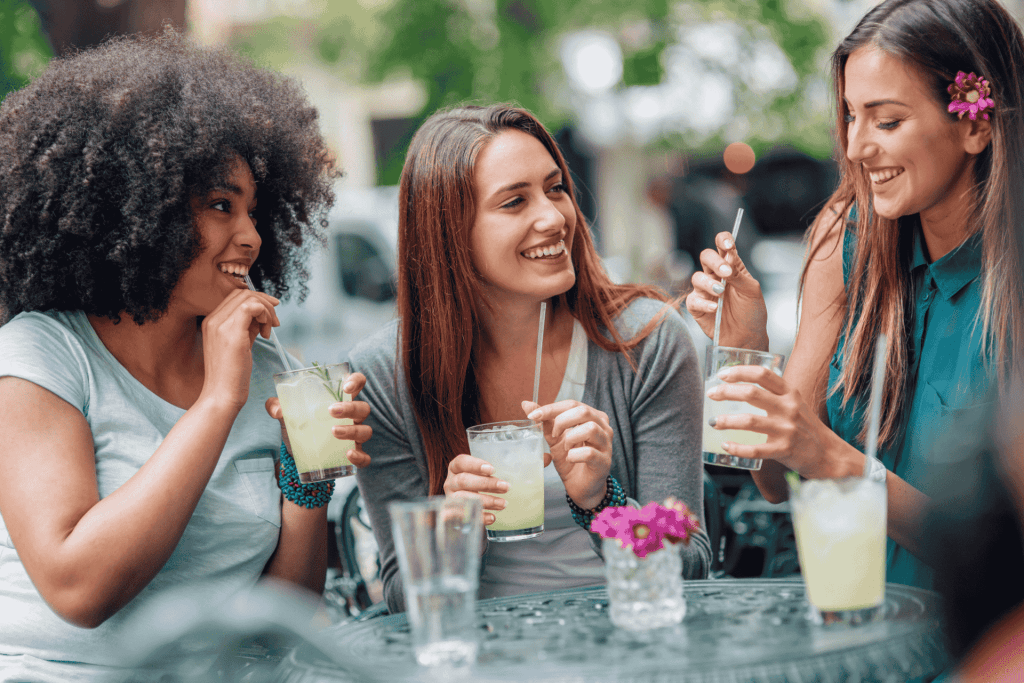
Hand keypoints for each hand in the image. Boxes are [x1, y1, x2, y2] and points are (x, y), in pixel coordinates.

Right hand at [200, 289, 280, 410]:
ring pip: (249, 298)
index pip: (235, 297)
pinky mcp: (232, 333)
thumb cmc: (231, 375)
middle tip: (274, 323)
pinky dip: (265, 314)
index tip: (270, 316)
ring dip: (267, 310)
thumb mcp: (239, 344)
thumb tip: (261, 315)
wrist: (221, 396)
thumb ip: (246, 327)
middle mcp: (212, 320)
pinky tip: (266, 333)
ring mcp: (220, 325)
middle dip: (265, 303)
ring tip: (269, 331)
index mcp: (211, 322)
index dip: (257, 301)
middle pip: (243, 293)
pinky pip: (252, 307)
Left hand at [265, 372, 372, 468]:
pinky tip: (348, 455)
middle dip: (350, 408)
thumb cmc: (299, 425)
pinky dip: (360, 457)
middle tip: (332, 411)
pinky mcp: (353, 455)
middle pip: (363, 408)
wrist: (297, 454)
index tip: (346, 387)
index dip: (356, 381)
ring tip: (333, 432)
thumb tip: (276, 409)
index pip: (357, 383)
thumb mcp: (286, 414)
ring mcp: (354, 436)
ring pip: (365, 431)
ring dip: (352, 430)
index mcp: (340, 400)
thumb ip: (276, 406)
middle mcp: (352, 416)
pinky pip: (365, 457)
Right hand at [443, 454, 507, 526]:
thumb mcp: (477, 475)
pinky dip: (479, 516)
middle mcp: (450, 482)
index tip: (492, 469)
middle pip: (464, 480)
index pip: (461, 462)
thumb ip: (485, 476)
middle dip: (486, 484)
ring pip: (464, 498)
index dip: (476, 465)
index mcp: (455, 468)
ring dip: (486, 501)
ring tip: (502, 503)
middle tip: (505, 487)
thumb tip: (503, 484)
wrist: (461, 504)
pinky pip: (463, 516)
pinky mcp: (451, 514)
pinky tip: (492, 517)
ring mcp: (449, 498)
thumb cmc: (473, 485)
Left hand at [523, 399, 611, 509]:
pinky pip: (589, 453)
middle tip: (553, 435)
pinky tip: (571, 459)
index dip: (551, 408)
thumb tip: (526, 404)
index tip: (533, 415)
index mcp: (592, 416)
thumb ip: (544, 421)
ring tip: (565, 448)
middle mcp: (603, 426)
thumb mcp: (554, 438)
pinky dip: (574, 455)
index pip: (572, 404)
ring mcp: (606, 444)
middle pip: (583, 411)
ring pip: (590, 429)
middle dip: (562, 421)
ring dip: (570, 438)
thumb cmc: (570, 458)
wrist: (580, 486)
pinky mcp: (604, 462)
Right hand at [685, 231, 768, 349]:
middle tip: (726, 272)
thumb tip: (728, 257)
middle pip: (705, 257)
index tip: (728, 244)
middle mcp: (716, 276)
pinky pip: (693, 300)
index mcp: (731, 267)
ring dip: (708, 283)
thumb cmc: (752, 313)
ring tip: (721, 292)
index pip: (723, 246)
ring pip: (697, 277)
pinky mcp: (697, 307)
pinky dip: (703, 303)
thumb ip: (739, 274)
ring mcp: (705, 291)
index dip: (723, 240)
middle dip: (714, 261)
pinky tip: (715, 308)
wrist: (748, 338)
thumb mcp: (751, 291)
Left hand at [706, 365, 860, 478]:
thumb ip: (774, 394)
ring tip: (713, 421)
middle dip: (726, 392)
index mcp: (790, 393)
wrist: (827, 454)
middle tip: (711, 394)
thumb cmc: (805, 427)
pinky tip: (726, 445)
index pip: (763, 374)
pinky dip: (737, 448)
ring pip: (749, 421)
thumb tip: (741, 384)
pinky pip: (755, 449)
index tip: (722, 374)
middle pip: (752, 393)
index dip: (740, 371)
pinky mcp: (784, 450)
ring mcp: (786, 429)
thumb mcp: (794, 403)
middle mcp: (788, 408)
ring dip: (726, 420)